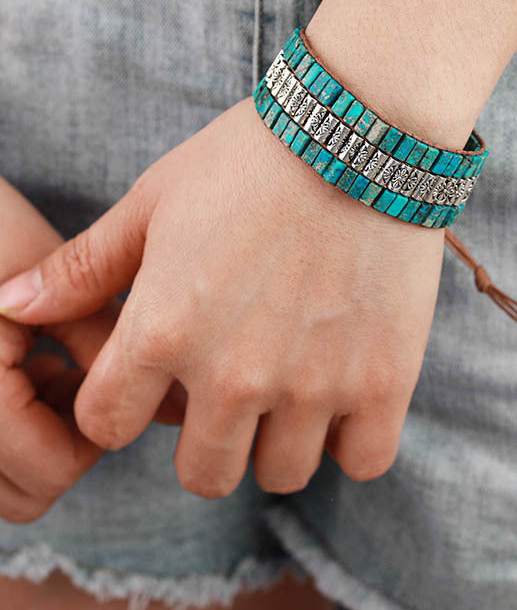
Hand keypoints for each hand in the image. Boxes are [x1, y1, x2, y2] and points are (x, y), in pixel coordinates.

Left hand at [0, 99, 445, 497]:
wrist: (359, 133)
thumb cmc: (248, 161)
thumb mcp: (154, 202)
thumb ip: (83, 267)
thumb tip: (8, 305)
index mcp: (162, 331)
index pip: (106, 427)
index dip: (122, 405)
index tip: (155, 378)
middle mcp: (233, 376)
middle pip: (200, 476)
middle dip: (203, 442)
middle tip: (230, 388)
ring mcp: (313, 385)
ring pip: (280, 475)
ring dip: (277, 441)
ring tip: (292, 385)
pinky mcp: (384, 382)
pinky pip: (362, 462)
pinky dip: (351, 439)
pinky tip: (346, 393)